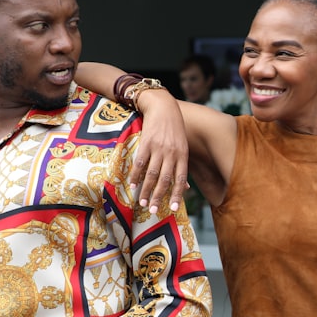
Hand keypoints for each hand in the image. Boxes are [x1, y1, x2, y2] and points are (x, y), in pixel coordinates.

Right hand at [131, 90, 189, 213]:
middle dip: (158, 196)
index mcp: (183, 155)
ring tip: (141, 202)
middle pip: (165, 179)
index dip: (177, 194)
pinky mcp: (146, 143)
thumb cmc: (174, 130)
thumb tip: (184, 188)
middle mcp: (172, 153)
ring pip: (152, 174)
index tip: (172, 208)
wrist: (163, 107)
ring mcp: (159, 148)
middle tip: (152, 210)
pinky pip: (140, 163)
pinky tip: (132, 185)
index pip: (180, 178)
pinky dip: (136, 175)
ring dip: (145, 190)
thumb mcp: (183, 147)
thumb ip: (182, 167)